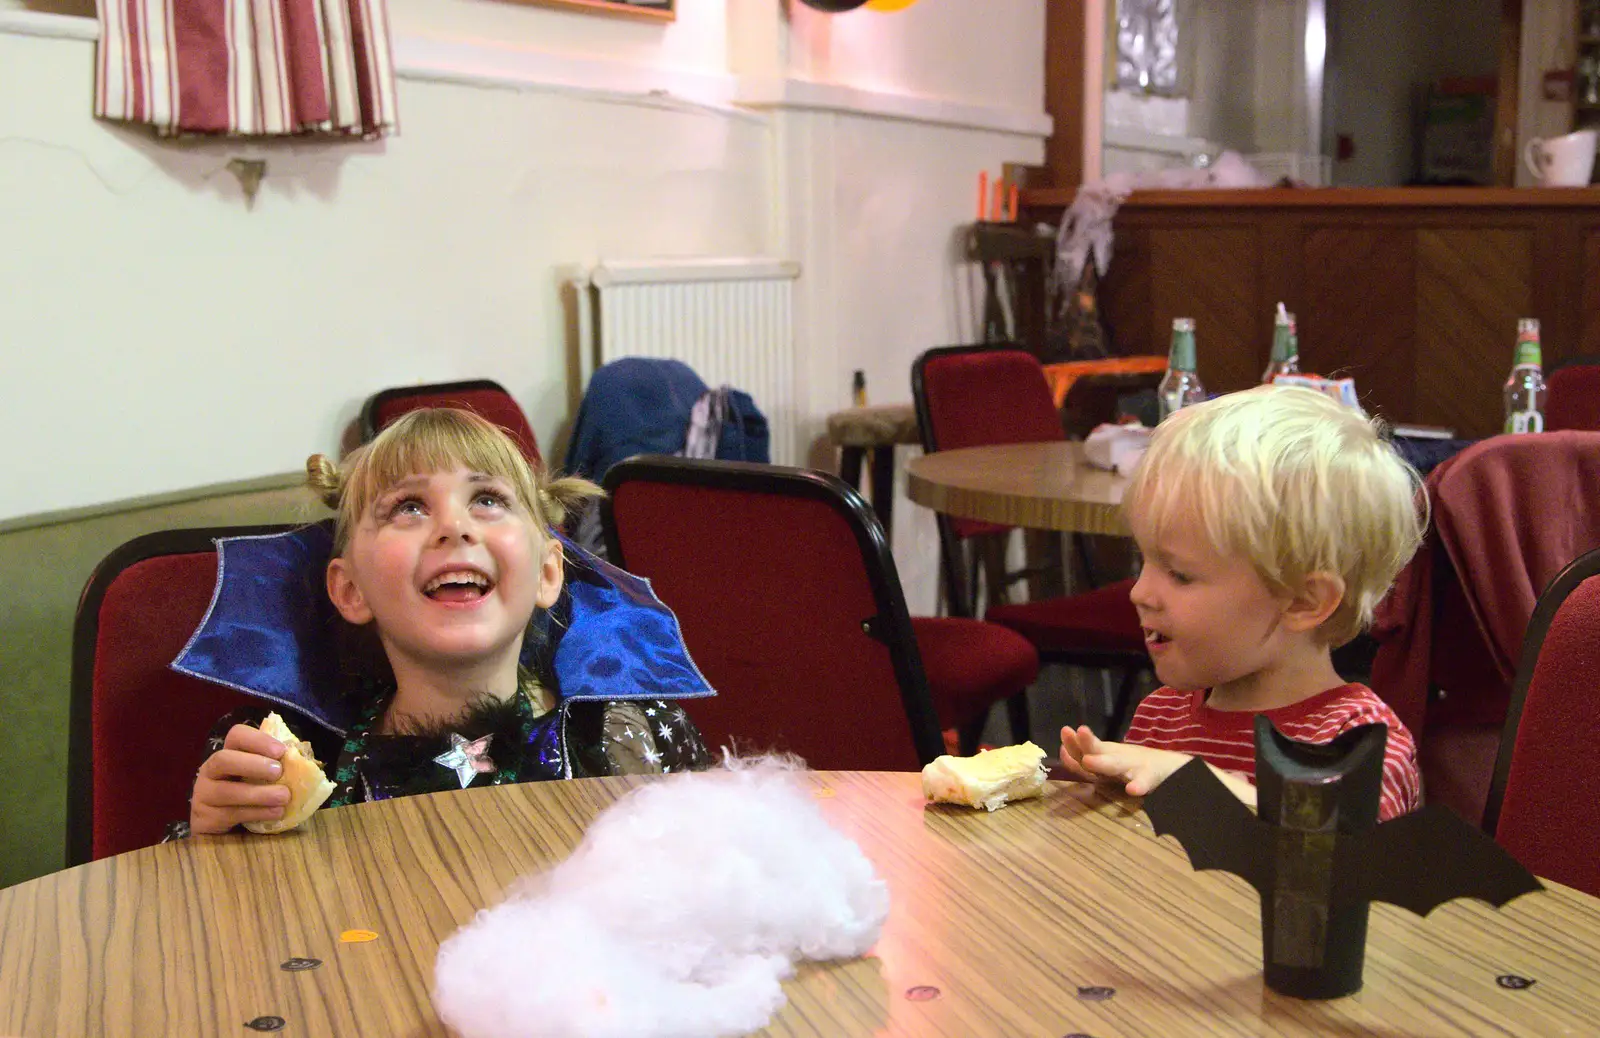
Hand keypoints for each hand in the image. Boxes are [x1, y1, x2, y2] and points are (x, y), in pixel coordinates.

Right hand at [189, 724, 288, 833]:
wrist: (222, 826)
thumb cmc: (247, 793)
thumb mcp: (259, 776)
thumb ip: (274, 765)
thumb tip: (303, 759)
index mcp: (228, 753)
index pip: (236, 736)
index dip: (258, 740)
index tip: (281, 751)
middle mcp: (210, 771)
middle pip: (223, 759)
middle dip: (253, 764)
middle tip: (278, 772)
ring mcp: (204, 794)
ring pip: (226, 791)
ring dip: (259, 794)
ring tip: (284, 796)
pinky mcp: (205, 818)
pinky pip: (230, 814)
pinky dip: (257, 812)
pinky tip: (276, 812)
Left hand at [1058, 725, 1189, 796]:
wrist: (1171, 766)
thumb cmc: (1133, 763)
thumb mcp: (1110, 758)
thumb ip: (1088, 758)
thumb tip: (1064, 754)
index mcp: (1106, 755)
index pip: (1085, 750)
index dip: (1072, 746)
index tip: (1062, 739)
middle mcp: (1117, 759)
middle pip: (1099, 751)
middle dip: (1086, 743)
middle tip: (1075, 732)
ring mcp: (1133, 767)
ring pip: (1116, 765)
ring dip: (1102, 762)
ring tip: (1089, 760)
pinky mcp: (1150, 777)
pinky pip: (1144, 782)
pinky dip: (1138, 785)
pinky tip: (1132, 790)